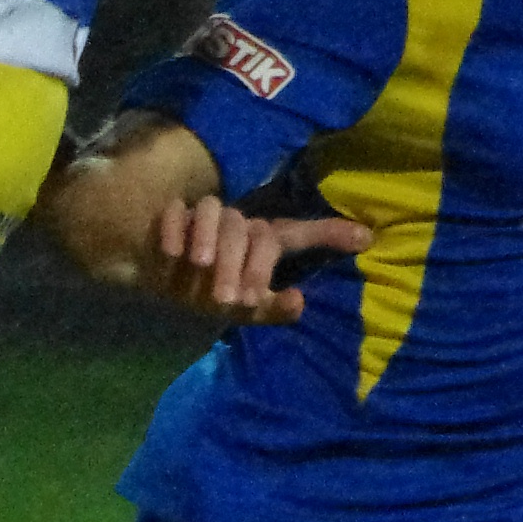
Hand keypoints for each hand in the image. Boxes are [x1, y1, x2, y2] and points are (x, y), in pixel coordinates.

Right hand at [147, 192, 370, 324]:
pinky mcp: (173, 215)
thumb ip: (271, 309)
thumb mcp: (241, 307)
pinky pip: (178, 212)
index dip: (330, 234)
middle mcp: (238, 225)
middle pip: (250, 231)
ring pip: (216, 213)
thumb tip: (300, 302)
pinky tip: (175, 254)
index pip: (296, 234)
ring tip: (202, 266)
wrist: (156, 275)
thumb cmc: (206, 288)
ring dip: (210, 241)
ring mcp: (205, 217)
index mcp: (259, 242)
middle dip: (241, 265)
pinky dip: (177, 230)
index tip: (365, 239)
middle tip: (231, 299)